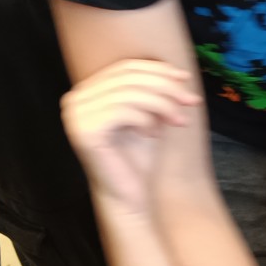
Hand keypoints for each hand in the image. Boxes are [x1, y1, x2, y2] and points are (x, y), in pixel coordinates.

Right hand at [60, 58, 200, 218]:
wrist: (130, 196)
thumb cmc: (138, 158)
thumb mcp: (150, 116)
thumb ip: (155, 91)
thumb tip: (177, 71)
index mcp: (87, 92)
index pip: (125, 68)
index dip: (157, 70)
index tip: (186, 79)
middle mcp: (75, 99)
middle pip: (128, 78)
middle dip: (165, 87)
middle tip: (190, 101)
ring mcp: (76, 115)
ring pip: (129, 93)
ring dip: (162, 104)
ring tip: (179, 120)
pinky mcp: (84, 130)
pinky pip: (123, 111)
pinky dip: (146, 119)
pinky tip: (154, 134)